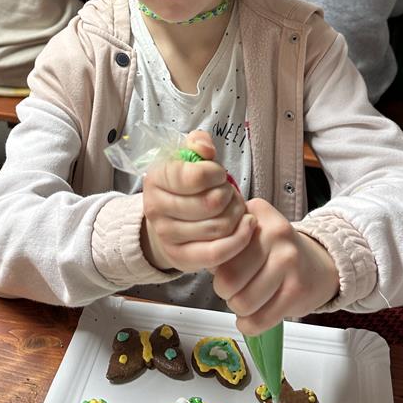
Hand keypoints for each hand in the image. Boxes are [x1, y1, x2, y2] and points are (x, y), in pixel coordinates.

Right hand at [141, 130, 254, 272]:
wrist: (168, 220)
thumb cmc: (185, 186)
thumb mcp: (187, 158)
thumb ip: (198, 144)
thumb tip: (206, 150)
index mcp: (156, 178)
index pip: (194, 177)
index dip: (216, 174)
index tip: (219, 174)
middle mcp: (156, 209)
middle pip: (212, 203)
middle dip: (229, 195)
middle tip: (228, 193)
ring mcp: (167, 236)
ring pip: (219, 227)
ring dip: (237, 214)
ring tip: (234, 208)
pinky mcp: (181, 259)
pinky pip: (217, 253)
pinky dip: (239, 239)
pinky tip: (246, 225)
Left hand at [213, 198, 339, 335]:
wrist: (320, 264)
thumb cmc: (275, 251)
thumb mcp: (251, 231)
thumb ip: (224, 240)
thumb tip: (202, 261)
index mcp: (257, 212)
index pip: (218, 247)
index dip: (215, 264)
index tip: (224, 265)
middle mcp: (275, 232)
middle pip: (227, 279)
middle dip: (224, 292)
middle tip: (234, 288)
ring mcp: (289, 260)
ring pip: (242, 302)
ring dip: (238, 309)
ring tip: (247, 300)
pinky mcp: (297, 290)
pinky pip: (259, 320)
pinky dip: (249, 325)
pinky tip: (252, 317)